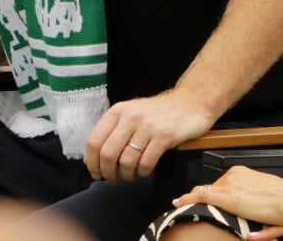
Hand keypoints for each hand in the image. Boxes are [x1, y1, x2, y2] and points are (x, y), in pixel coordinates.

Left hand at [84, 87, 217, 182]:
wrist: (191, 102)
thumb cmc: (159, 113)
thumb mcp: (132, 114)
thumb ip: (111, 133)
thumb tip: (90, 161)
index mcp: (118, 111)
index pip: (94, 142)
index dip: (92, 163)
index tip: (97, 173)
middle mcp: (131, 117)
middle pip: (108, 154)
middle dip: (108, 173)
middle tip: (113, 179)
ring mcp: (148, 126)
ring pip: (126, 161)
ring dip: (127, 175)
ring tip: (131, 175)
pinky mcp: (165, 136)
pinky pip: (146, 163)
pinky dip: (143, 172)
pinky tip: (144, 170)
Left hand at [173, 167, 282, 226]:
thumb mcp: (266, 196)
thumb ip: (252, 198)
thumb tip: (247, 207)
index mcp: (243, 173)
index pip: (220, 183)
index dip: (209, 192)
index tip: (199, 198)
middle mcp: (234, 174)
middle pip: (210, 188)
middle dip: (200, 197)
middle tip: (188, 204)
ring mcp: (229, 184)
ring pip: (203, 193)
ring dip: (194, 200)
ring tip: (182, 205)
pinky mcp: (226, 197)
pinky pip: (200, 196)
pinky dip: (187, 199)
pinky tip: (178, 203)